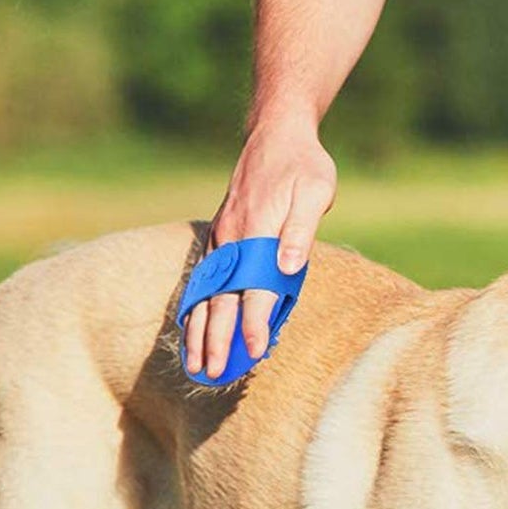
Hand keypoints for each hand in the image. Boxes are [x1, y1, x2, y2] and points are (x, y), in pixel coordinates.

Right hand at [184, 117, 336, 378]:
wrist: (276, 133)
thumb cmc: (303, 164)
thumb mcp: (314, 190)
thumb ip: (300, 230)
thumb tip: (287, 264)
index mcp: (257, 229)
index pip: (255, 287)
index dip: (255, 322)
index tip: (254, 352)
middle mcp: (232, 237)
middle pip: (222, 298)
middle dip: (217, 339)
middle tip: (214, 375)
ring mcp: (222, 238)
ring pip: (205, 293)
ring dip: (200, 331)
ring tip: (195, 365)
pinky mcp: (219, 238)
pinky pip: (203, 280)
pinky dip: (196, 309)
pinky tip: (193, 333)